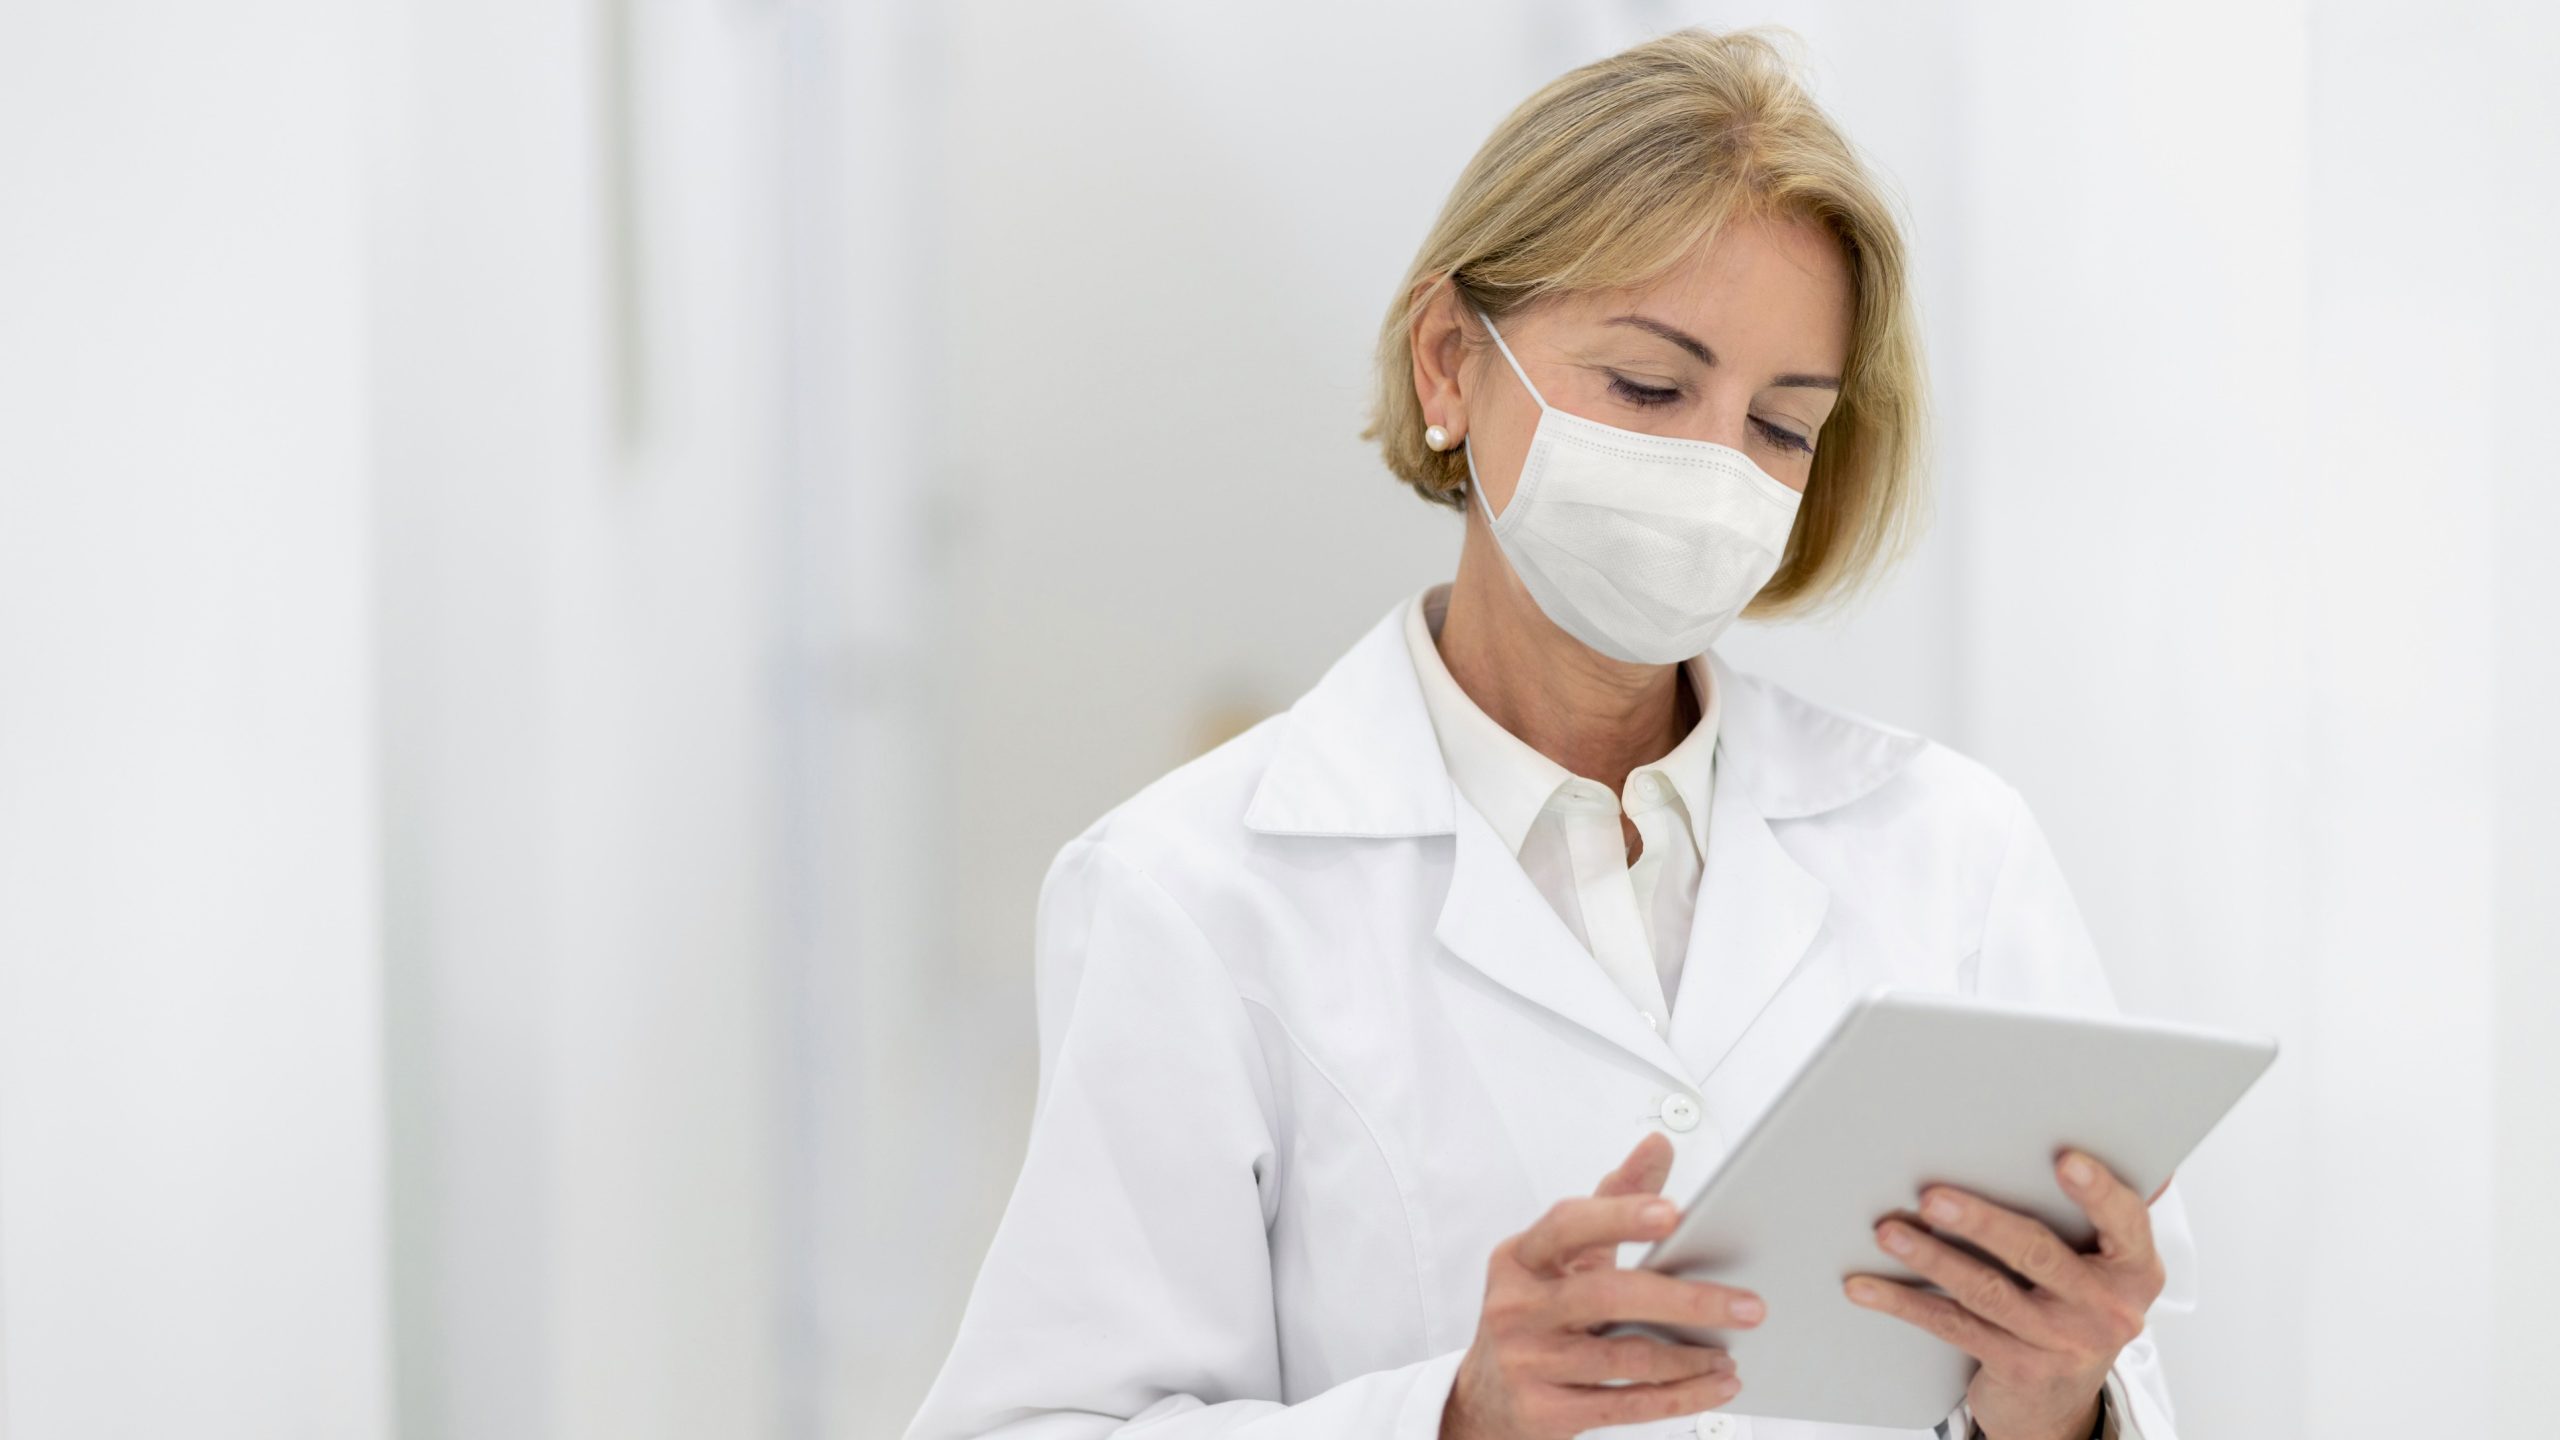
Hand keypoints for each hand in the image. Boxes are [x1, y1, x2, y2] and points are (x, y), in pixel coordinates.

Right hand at [1441, 1132, 1758, 1439]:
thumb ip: (1612, 1201)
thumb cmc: (1536, 1311)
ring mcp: (1526, 1360)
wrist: (1487, 1395)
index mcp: (1520, 1257)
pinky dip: (1677, 1397)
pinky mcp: (1542, 1410)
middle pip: (1606, 1295)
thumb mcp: (1564, 1256)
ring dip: (1688, 1358)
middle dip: (1685, 1300)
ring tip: (1731, 1352)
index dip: (1621, 1216)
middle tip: (1745, 1305)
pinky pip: (1623, 1405)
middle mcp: (1516, 1306)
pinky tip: (1712, 1385)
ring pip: (1622, 1358)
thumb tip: (1656, 1145)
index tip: (1675, 1213)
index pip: (1569, 1226)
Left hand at [1843, 1151, 2167, 1439]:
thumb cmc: (2078, 1307)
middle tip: (1932, 1198)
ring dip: (1932, 1258)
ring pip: (1987, 1292)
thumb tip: (2121, 1143)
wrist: (2062, 1401)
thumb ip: (2105, 1212)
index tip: (2064, 1159)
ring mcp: (2062, 1343)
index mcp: (2134, 1269)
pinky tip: (1867, 1286)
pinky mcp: (2018, 1368)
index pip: (2126, 1222)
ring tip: (1890, 1232)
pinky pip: (1953, 1327)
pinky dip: (1905, 1303)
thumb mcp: (2106, 1265)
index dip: (2097, 1191)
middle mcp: (2106, 1309)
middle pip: (2039, 1255)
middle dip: (1982, 1223)